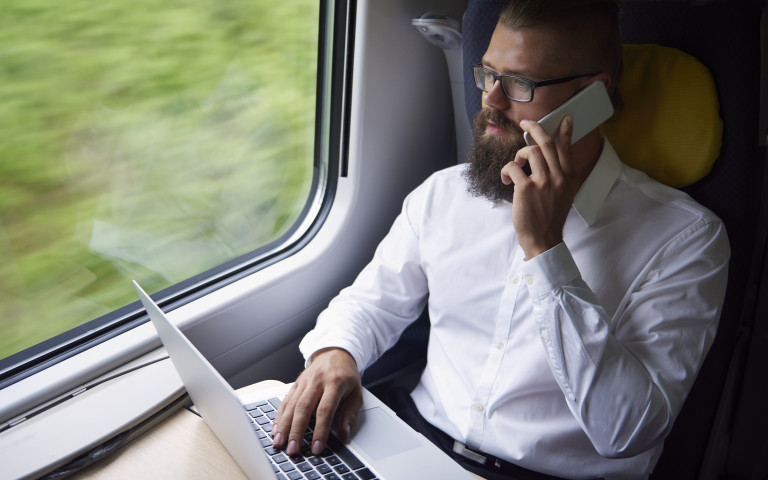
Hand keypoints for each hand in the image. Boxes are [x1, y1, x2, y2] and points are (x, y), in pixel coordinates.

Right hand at [272, 348, 362, 455]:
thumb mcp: (357, 393)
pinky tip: (275, 429)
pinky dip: (279, 416)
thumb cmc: (347, 375)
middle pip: (303, 408)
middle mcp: (317, 381)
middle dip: (296, 431)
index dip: (320, 430)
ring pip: (291, 405)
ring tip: (279, 443)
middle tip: (293, 449)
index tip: (317, 448)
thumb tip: (344, 435)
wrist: (335, 353)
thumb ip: (350, 414)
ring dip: (284, 426)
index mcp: (335, 383)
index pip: (325, 410)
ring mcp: (304, 381)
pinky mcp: (295, 383)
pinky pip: (285, 400)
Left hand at [500, 115, 579, 259]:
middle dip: (534, 128)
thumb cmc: (550, 216)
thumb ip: (560, 175)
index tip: (564, 118)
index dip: (565, 131)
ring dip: (518, 155)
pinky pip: (513, 167)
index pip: (567, 148)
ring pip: (529, 151)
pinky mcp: (526, 188)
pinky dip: (506, 170)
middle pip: (546, 143)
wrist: (543, 238)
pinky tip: (506, 179)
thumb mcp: (564, 193)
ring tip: (516, 166)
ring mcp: (543, 182)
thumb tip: (550, 156)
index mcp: (570, 177)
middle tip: (525, 124)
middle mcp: (559, 177)